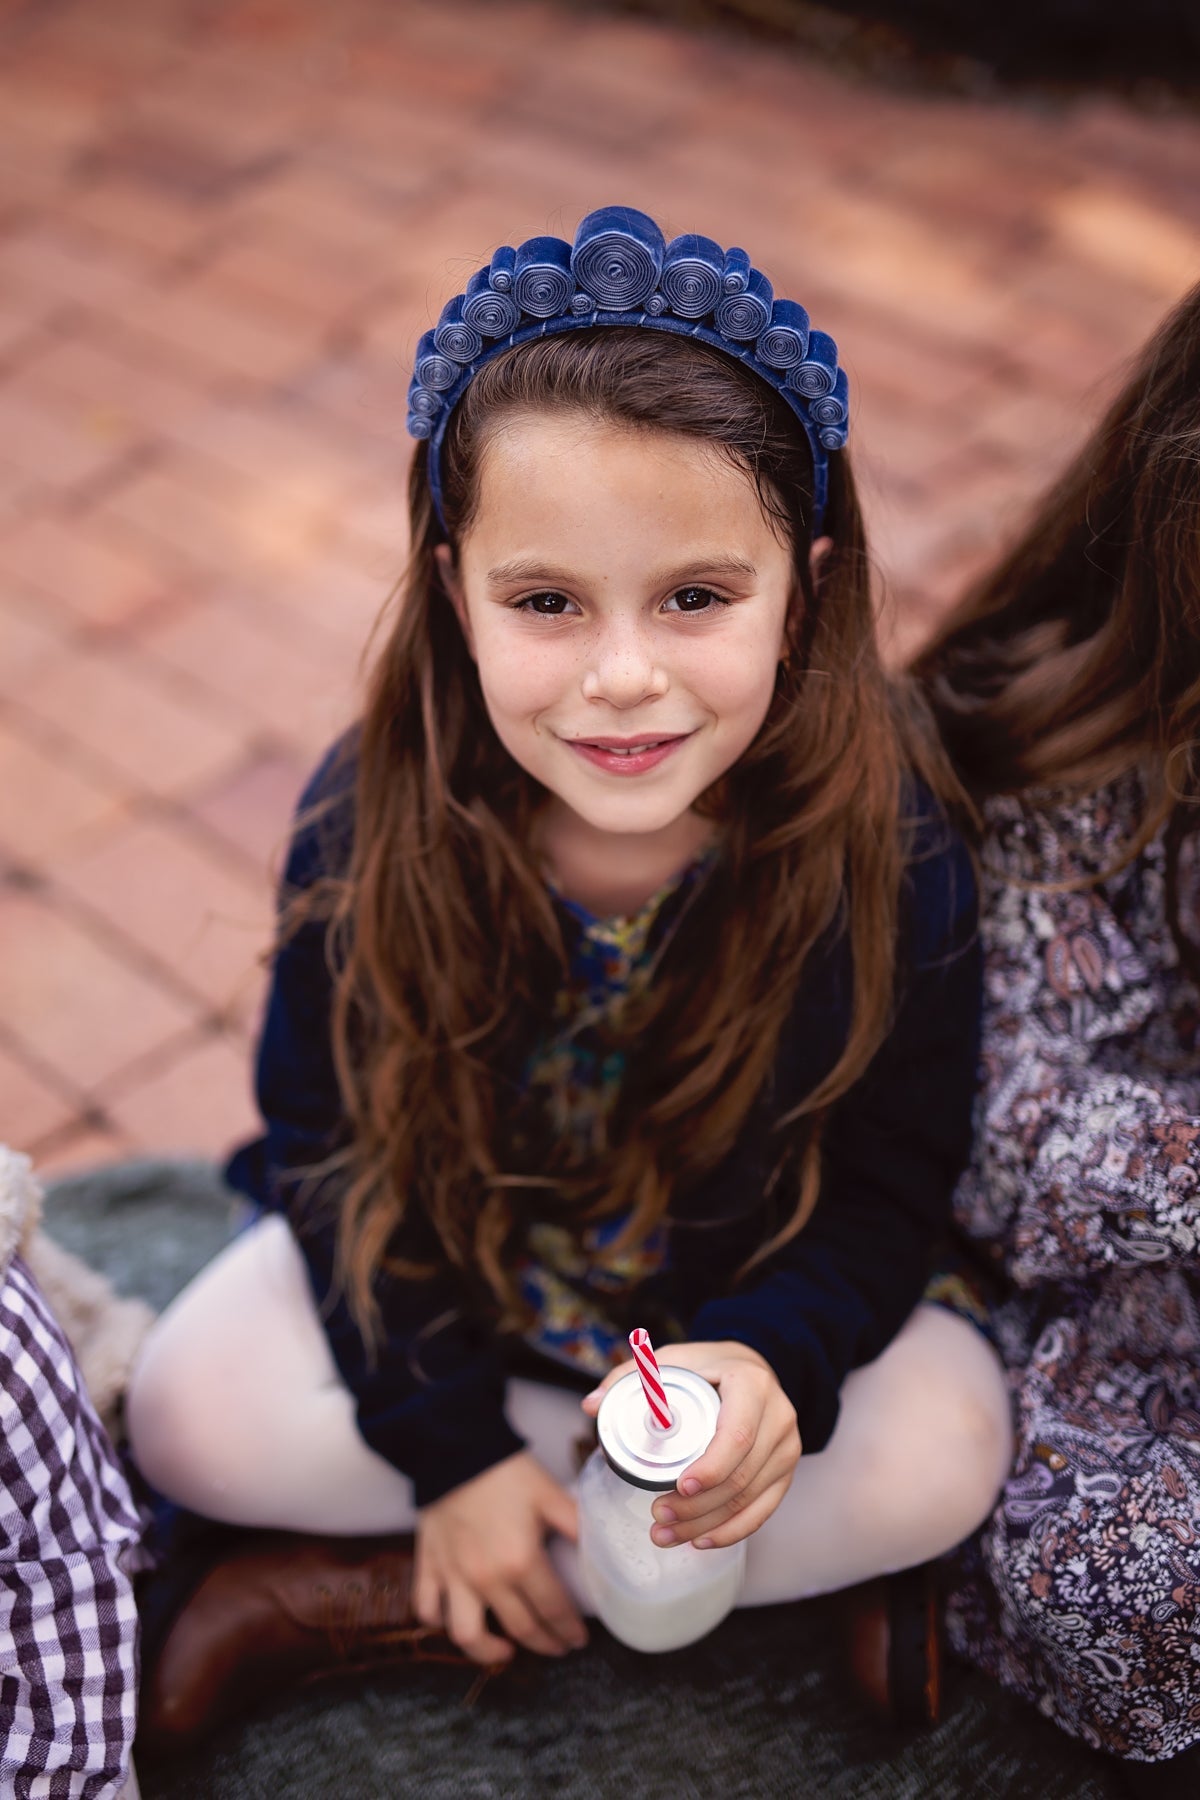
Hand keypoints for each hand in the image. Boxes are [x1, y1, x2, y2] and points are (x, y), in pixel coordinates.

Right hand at [414, 1450, 587, 1665]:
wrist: (455, 1448)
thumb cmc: (506, 1472)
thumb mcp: (550, 1495)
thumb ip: (576, 1526)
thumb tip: (602, 1549)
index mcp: (522, 1561)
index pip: (553, 1609)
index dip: (570, 1629)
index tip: (580, 1639)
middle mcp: (487, 1579)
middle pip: (520, 1628)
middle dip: (545, 1643)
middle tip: (559, 1646)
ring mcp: (454, 1577)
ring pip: (467, 1635)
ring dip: (488, 1652)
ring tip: (507, 1651)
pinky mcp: (429, 1566)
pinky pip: (427, 1609)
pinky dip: (439, 1622)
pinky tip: (459, 1619)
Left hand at [581, 1340, 800, 1549]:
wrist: (753, 1371)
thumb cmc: (708, 1366)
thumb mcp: (673, 1360)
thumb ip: (630, 1376)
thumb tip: (592, 1404)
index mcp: (752, 1384)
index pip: (738, 1433)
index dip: (711, 1466)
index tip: (679, 1486)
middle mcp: (778, 1417)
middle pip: (741, 1475)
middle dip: (698, 1505)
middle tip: (657, 1515)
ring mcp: (786, 1447)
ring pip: (749, 1498)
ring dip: (707, 1524)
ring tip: (665, 1534)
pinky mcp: (785, 1471)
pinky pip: (763, 1510)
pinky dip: (732, 1531)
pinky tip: (702, 1541)